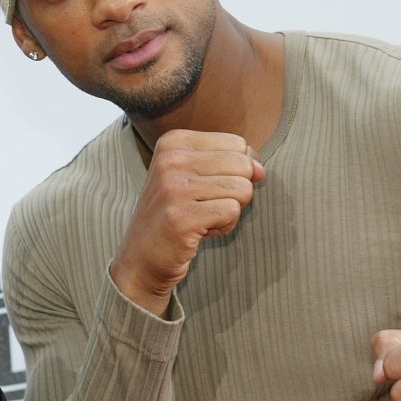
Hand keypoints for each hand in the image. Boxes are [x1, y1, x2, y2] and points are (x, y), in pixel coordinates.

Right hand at [110, 129, 264, 316]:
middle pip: (243, 164)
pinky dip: (225, 226)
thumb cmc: (174, 214)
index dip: (235, 171)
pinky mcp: (182, 217)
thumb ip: (231, 162)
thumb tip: (260, 170)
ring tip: (203, 218)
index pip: (237, 144)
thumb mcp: (194, 176)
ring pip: (242, 188)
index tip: (206, 188)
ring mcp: (174, 188)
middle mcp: (171, 159)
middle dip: (235, 191)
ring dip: (230, 211)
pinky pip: (232, 212)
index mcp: (173, 141)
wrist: (140, 258)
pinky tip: (201, 232)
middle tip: (205, 206)